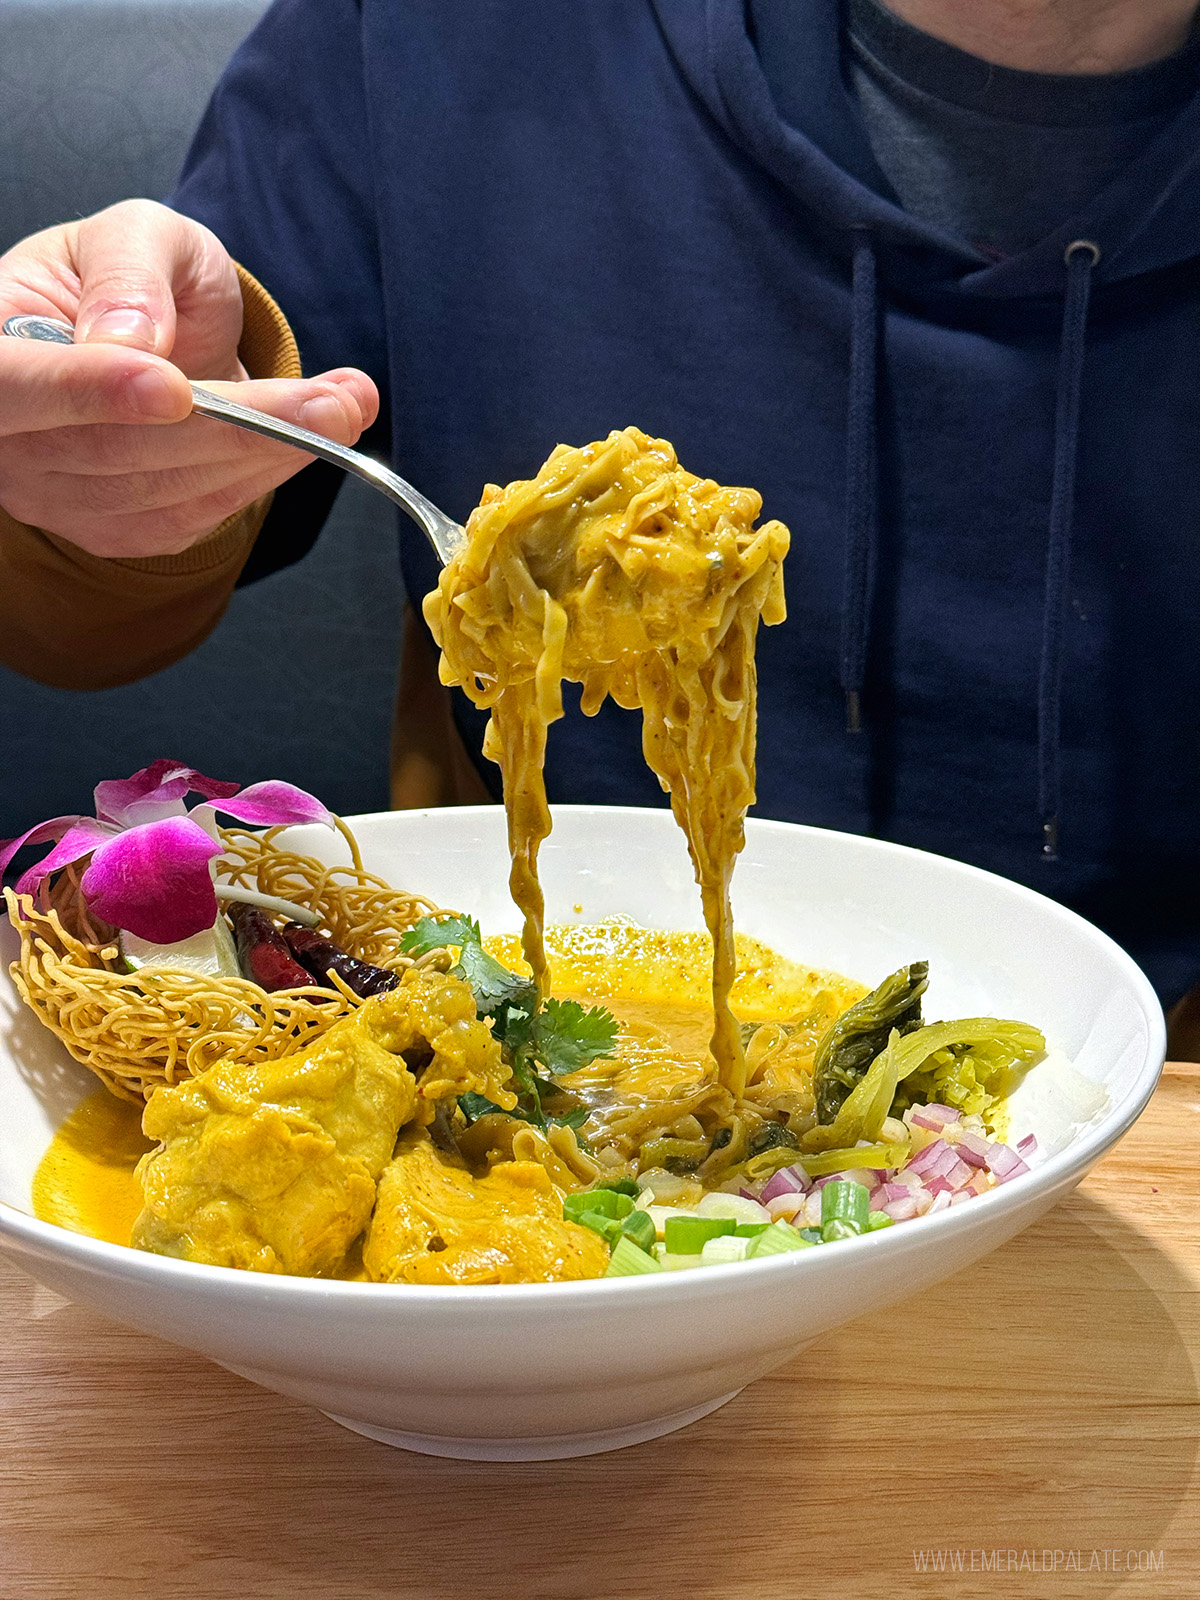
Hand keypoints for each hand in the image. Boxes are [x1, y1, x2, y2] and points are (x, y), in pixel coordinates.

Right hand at [0, 199, 378, 557]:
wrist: (156, 333)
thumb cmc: (133, 274)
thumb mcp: (138, 233)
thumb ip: (130, 271)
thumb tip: (128, 339)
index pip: (11, 386)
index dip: (84, 393)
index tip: (172, 388)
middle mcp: (11, 436)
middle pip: (109, 450)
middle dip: (231, 426)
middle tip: (332, 399)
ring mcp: (58, 493)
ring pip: (162, 491)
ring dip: (267, 452)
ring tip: (345, 405)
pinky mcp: (117, 528)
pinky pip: (193, 514)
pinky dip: (262, 475)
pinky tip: (312, 436)